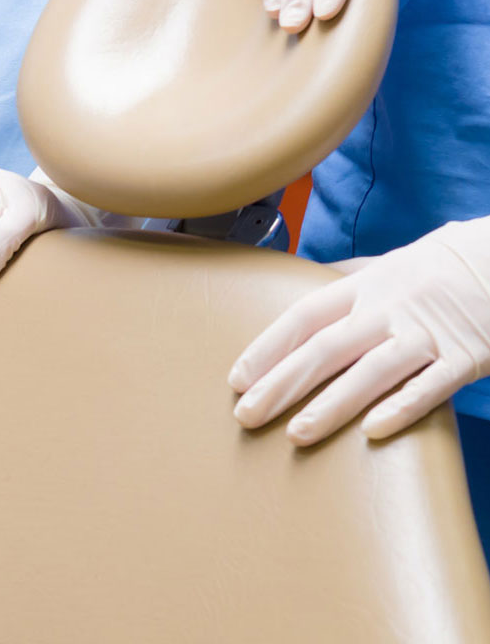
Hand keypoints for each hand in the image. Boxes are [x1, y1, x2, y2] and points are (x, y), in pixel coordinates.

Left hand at [228, 218, 489, 445]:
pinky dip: (402, 406)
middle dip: (283, 384)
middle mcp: (387, 308)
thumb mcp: (384, 266)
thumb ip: (343, 282)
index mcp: (363, 286)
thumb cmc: (435, 268)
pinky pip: (430, 385)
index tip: (237, 379)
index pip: (304, 316)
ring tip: (296, 435)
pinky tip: (372, 431)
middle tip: (246, 416)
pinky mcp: (465, 356)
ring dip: (332, 404)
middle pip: (326, 348)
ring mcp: (426, 332)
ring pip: (371, 371)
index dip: (268, 347)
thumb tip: (296, 284)